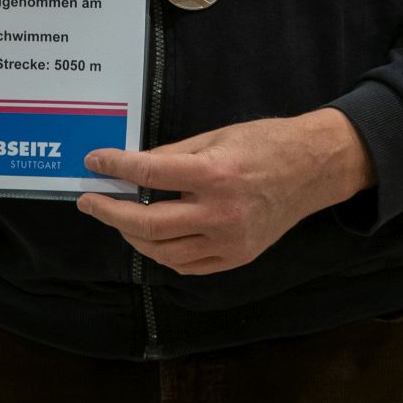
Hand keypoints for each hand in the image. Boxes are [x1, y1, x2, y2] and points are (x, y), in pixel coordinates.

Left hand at [76, 109, 373, 275]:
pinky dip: (163, 253)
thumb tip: (135, 167)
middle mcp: (220, 213)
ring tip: (119, 219)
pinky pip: (188, 266)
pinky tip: (152, 237)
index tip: (95, 162)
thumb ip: (174, 155)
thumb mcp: (216, 136)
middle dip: (111, 212)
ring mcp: (229, 241)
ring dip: (133, 236)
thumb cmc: (265, 144)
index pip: (149, 173)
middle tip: (90, 201)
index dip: (115, 167)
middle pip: (148, 223)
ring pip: (163, 252)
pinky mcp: (236, 258)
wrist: (313, 169)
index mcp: (214, 174)